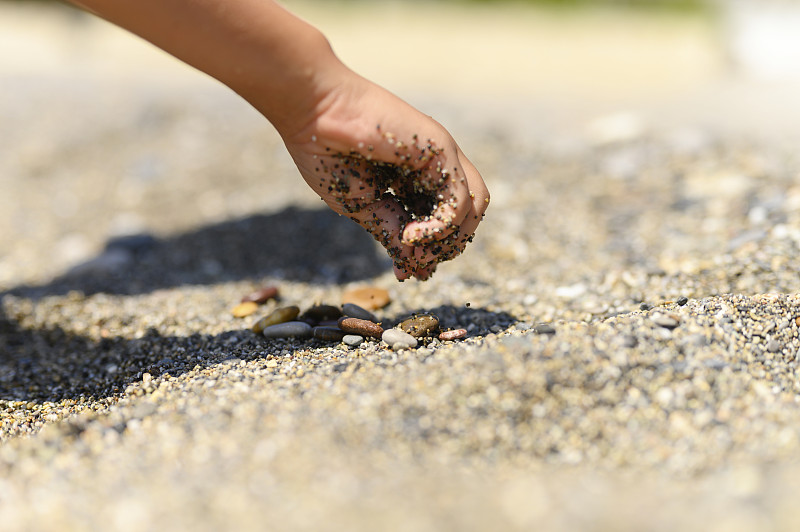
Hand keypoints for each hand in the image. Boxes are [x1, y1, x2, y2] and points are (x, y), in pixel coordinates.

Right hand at [279, 71, 489, 280]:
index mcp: (413, 180)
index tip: (403, 274)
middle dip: (442, 249)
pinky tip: (413, 234)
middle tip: (412, 265)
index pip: (440, 223)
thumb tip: (416, 264)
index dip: (428, 252)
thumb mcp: (362, 206)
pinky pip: (461, 198)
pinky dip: (442, 226)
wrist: (312, 112)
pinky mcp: (441, 148)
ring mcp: (440, 156)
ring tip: (414, 246)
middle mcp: (433, 168)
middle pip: (465, 217)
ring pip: (475, 207)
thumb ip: (391, 230)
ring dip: (450, 239)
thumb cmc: (327, 152)